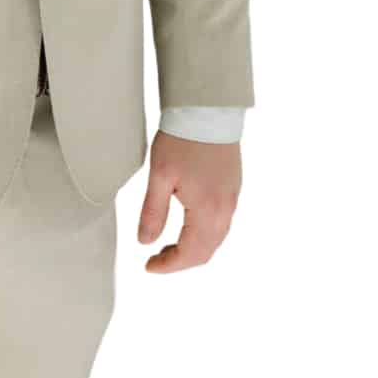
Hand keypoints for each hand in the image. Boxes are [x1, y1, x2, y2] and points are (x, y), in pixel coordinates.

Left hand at [137, 131, 241, 272]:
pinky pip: (222, 223)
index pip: (191, 254)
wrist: (207, 110)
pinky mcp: (233, 187)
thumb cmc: (181, 140)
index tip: (149, 267)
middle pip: (206, 251)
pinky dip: (204, 233)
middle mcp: (225, 210)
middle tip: (156, 258)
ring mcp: (232, 198)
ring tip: (167, 244)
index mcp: (208, 211)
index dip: (169, 266)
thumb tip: (144, 242)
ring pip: (215, 238)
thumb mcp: (159, 176)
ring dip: (193, 248)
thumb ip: (152, 212)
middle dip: (181, 260)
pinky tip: (187, 224)